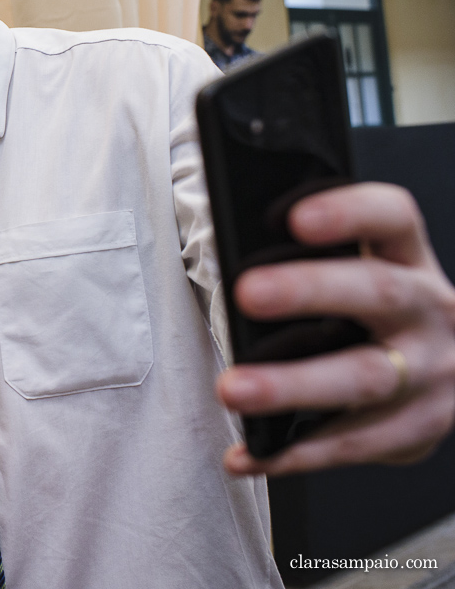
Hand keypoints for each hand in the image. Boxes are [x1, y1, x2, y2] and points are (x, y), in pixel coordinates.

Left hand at [217, 182, 454, 474]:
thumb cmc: (388, 314)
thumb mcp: (374, 270)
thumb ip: (322, 259)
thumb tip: (234, 251)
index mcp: (409, 259)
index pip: (392, 218)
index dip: (348, 212)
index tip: (297, 218)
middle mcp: (429, 310)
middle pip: (377, 293)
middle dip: (309, 291)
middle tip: (247, 294)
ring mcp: (431, 372)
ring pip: (364, 378)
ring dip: (292, 386)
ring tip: (234, 389)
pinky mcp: (419, 428)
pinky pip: (354, 443)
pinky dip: (294, 454)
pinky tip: (248, 454)